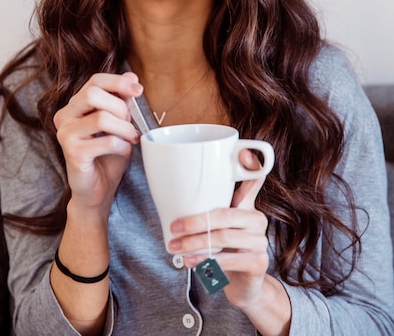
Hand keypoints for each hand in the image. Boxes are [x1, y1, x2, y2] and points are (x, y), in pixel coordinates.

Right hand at [54, 72, 141, 216]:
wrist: (98, 190)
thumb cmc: (108, 155)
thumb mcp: (119, 123)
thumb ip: (122, 100)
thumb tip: (132, 77)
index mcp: (75, 106)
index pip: (94, 81)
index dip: (118, 82)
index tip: (138, 90)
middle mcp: (64, 117)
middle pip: (92, 94)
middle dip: (120, 106)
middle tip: (130, 122)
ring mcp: (65, 135)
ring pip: (101, 117)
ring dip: (124, 128)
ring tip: (130, 137)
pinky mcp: (72, 153)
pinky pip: (105, 141)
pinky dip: (121, 145)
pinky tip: (123, 151)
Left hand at [169, 149, 268, 309]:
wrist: (243, 282)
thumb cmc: (225, 247)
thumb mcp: (218, 223)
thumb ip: (206, 206)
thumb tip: (177, 187)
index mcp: (248, 204)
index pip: (253, 180)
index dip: (252, 165)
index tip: (242, 152)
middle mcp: (258, 219)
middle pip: (226, 215)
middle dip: (195, 222)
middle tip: (174, 228)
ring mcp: (260, 241)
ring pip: (224, 238)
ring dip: (195, 243)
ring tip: (176, 247)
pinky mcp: (259, 262)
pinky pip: (229, 260)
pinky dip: (207, 261)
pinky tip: (191, 262)